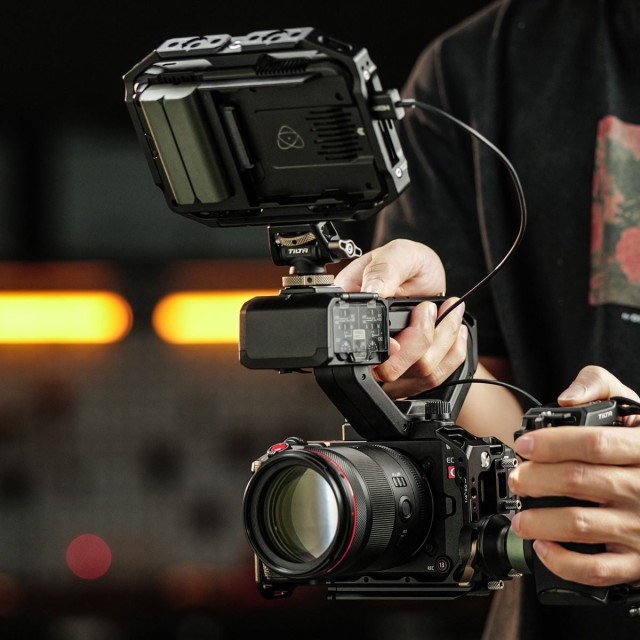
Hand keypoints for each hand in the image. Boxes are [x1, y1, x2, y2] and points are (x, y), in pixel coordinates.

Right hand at [334, 239, 467, 398]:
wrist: (428, 276)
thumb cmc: (409, 263)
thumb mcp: (397, 254)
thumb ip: (384, 269)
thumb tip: (372, 290)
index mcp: (351, 315)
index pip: (359, 348)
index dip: (385, 349)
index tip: (404, 336)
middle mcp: (366, 343)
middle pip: (388, 370)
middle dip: (420, 341)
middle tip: (429, 308)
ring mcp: (388, 362)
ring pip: (417, 374)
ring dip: (443, 342)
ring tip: (449, 312)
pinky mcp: (409, 371)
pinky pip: (434, 378)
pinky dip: (452, 354)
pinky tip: (454, 331)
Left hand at [508, 365, 639, 586]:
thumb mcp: (631, 406)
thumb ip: (599, 386)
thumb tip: (566, 397)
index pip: (592, 443)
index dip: (552, 442)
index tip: (524, 444)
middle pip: (577, 481)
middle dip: (535, 479)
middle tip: (517, 479)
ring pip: (579, 525)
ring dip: (538, 521)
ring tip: (520, 516)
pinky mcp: (636, 560)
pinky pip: (596, 569)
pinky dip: (562, 561)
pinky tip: (543, 547)